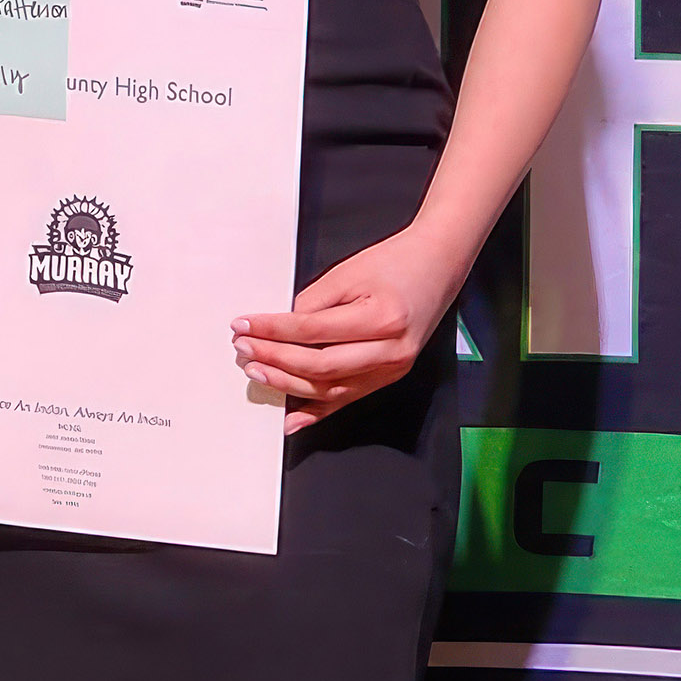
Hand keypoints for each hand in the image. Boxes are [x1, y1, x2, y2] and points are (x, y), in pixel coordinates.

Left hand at [232, 232, 454, 434]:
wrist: (436, 266)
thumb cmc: (396, 263)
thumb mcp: (347, 274)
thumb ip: (312, 303)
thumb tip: (278, 329)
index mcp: (382, 319)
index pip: (313, 332)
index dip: (272, 331)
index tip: (244, 326)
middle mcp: (392, 351)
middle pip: (320, 366)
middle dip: (275, 359)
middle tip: (244, 349)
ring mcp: (393, 368)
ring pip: (332, 388)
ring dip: (289, 386)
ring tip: (258, 372)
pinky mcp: (389, 375)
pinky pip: (348, 398)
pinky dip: (318, 410)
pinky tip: (293, 417)